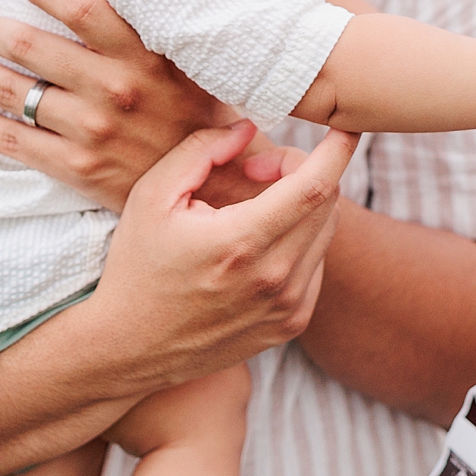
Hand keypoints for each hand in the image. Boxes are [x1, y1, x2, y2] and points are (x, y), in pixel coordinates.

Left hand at [0, 0, 264, 212]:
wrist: (212, 189)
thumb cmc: (196, 114)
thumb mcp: (185, 63)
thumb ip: (148, 31)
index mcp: (144, 56)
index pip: (82, 8)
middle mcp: (115, 90)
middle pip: (30, 47)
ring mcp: (92, 131)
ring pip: (12, 91)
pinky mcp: (76, 167)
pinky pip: (11, 138)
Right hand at [83, 120, 359, 381]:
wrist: (129, 348)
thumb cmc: (136, 265)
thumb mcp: (152, 196)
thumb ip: (202, 149)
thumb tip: (248, 128)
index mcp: (241, 241)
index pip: (316, 184)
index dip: (339, 149)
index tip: (346, 127)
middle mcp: (274, 278)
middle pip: (327, 204)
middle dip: (302, 170)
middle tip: (258, 169)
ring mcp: (287, 307)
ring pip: (325, 233)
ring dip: (303, 206)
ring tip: (253, 207)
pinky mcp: (290, 325)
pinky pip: (316, 265)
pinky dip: (300, 241)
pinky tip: (259, 243)